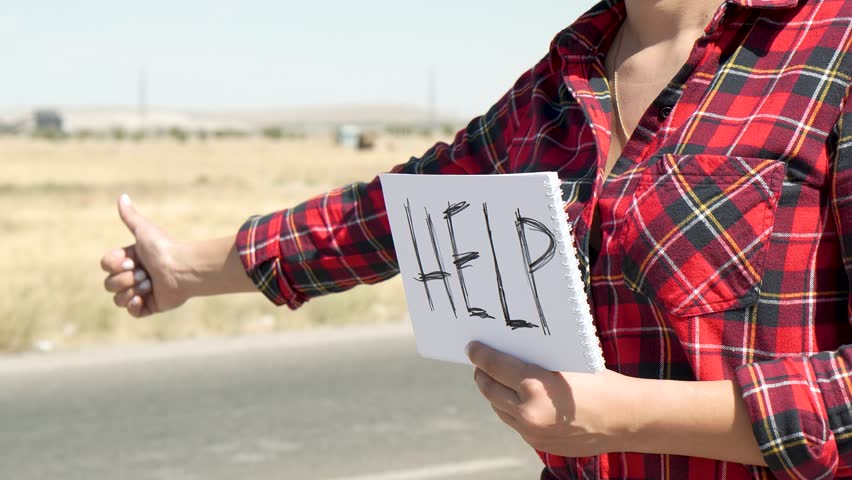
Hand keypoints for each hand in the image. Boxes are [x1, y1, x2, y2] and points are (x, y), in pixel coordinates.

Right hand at [100, 194, 187, 316]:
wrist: (183, 268)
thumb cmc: (164, 247)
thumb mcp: (143, 230)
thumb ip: (130, 216)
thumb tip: (122, 196)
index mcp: (130, 258)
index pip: (105, 265)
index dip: (114, 264)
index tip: (132, 259)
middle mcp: (134, 275)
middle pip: (109, 284)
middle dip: (125, 278)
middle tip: (145, 273)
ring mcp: (142, 291)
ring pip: (117, 298)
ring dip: (132, 290)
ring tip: (150, 284)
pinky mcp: (150, 306)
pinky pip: (132, 311)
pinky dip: (135, 305)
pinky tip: (144, 297)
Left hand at [467, 341, 640, 457]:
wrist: (626, 419)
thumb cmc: (600, 382)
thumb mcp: (565, 362)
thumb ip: (534, 361)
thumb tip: (508, 350)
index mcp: (535, 386)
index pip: (494, 366)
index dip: (480, 354)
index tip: (472, 347)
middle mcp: (529, 413)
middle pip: (489, 389)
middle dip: (482, 373)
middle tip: (480, 362)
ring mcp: (532, 433)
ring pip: (499, 408)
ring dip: (493, 392)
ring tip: (494, 378)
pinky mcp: (539, 445)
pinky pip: (515, 423)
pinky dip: (511, 409)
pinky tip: (515, 398)